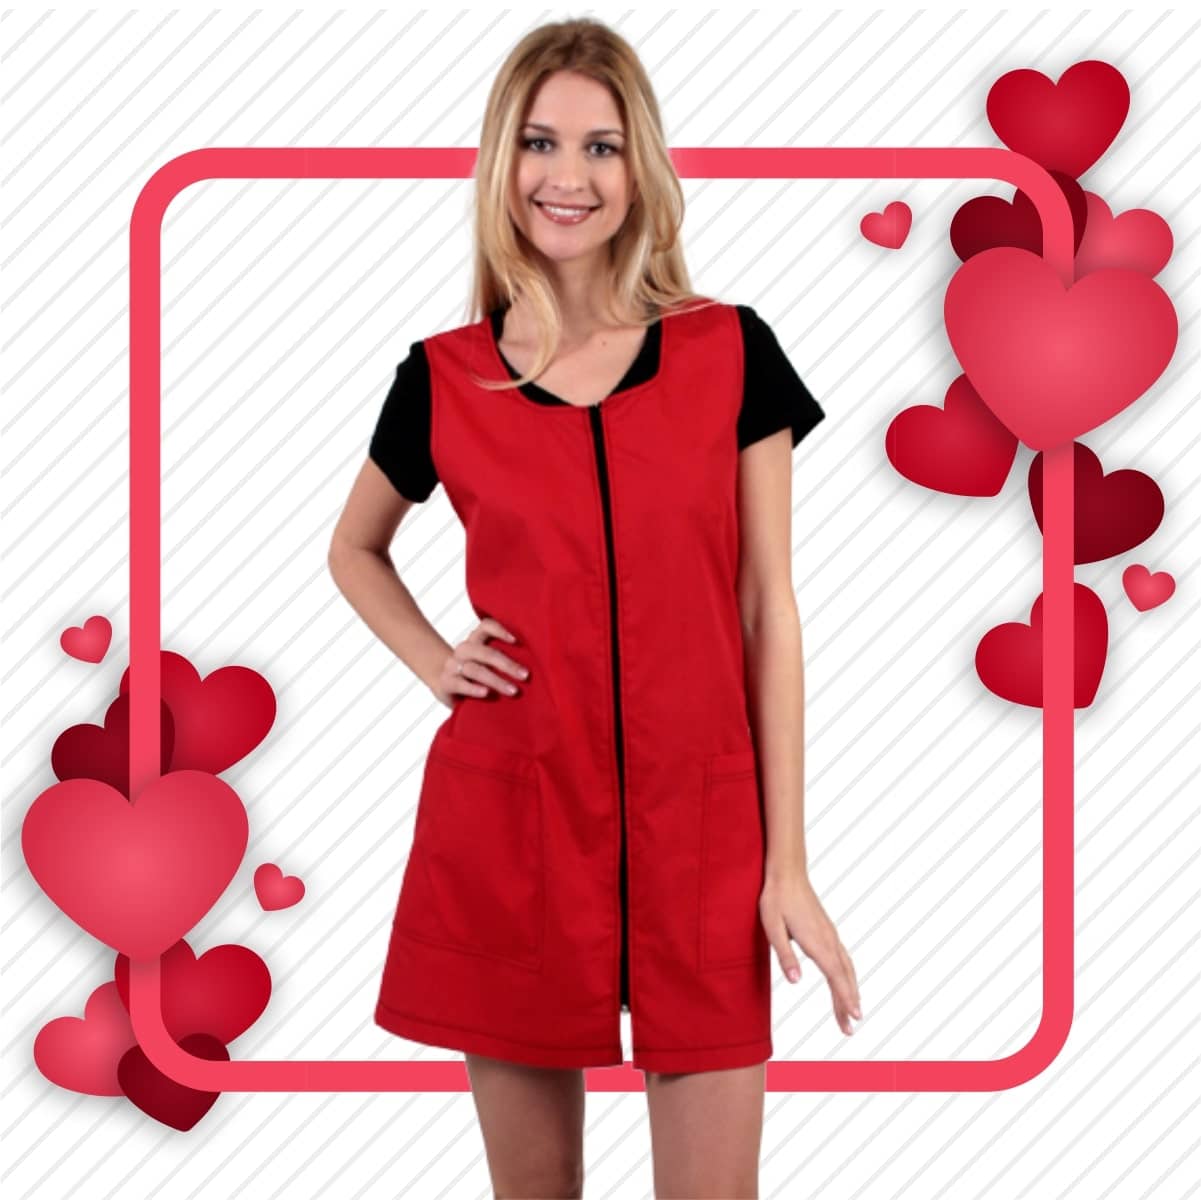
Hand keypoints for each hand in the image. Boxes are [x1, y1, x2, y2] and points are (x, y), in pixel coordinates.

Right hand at [433, 618, 529, 708]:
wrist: (446, 685)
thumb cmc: (477, 673)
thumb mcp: (490, 663)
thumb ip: (506, 658)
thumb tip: (540, 662)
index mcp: (476, 640)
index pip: (485, 626)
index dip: (500, 630)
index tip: (517, 640)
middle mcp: (463, 650)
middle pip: (484, 651)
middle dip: (506, 664)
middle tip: (525, 675)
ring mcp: (452, 665)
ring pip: (475, 669)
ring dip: (496, 680)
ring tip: (513, 690)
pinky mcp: (446, 683)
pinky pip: (459, 683)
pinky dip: (473, 688)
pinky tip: (486, 693)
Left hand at [760, 873, 861, 1035]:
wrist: (786, 872)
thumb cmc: (776, 899)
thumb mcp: (772, 927)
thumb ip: (784, 955)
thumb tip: (796, 982)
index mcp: (816, 942)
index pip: (835, 976)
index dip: (845, 999)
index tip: (854, 1018)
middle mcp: (828, 939)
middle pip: (844, 977)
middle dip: (848, 1003)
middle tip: (850, 1029)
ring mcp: (830, 934)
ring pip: (846, 967)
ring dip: (849, 990)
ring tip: (852, 1011)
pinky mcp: (827, 929)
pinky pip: (842, 957)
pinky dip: (847, 975)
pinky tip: (846, 981)